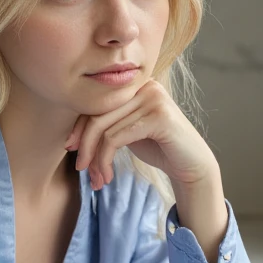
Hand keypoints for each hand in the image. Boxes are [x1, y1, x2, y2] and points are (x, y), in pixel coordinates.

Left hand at [65, 79, 216, 190]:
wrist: (192, 166)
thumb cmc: (159, 148)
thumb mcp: (128, 131)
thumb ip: (107, 124)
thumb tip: (71, 136)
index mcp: (135, 84)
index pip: (96, 102)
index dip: (79, 126)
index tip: (72, 149)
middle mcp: (145, 85)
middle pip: (97, 114)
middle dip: (86, 146)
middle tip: (81, 169)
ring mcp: (153, 98)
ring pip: (104, 129)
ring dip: (96, 159)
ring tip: (98, 179)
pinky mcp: (158, 116)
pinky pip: (116, 138)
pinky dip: (106, 160)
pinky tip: (109, 175)